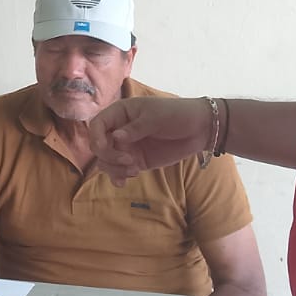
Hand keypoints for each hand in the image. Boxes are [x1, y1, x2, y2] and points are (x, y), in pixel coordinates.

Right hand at [88, 96, 210, 183]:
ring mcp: (127, 147)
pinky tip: (123, 182)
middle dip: (109, 156)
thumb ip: (135, 128)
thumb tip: (115, 137)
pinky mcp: (136, 161)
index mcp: (120, 113)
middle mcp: (119, 130)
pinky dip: (118, 177)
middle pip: (99, 146)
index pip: (97, 124)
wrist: (200, 129)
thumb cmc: (176, 114)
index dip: (95, 137)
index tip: (105, 147)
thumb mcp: (155, 117)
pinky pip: (119, 171)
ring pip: (106, 161)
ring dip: (114, 169)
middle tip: (128, 161)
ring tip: (133, 170)